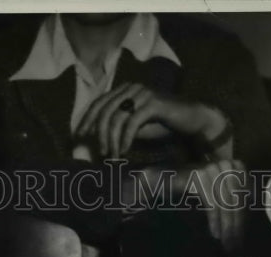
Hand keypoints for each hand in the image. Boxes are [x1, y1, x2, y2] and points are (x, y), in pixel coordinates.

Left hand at [75, 82, 227, 159]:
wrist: (191, 121)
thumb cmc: (163, 126)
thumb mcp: (135, 129)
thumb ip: (118, 130)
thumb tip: (97, 142)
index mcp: (124, 91)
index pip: (98, 103)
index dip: (87, 119)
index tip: (79, 137)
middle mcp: (131, 88)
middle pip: (104, 109)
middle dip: (98, 132)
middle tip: (99, 152)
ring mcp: (142, 93)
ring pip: (116, 116)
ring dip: (111, 139)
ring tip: (111, 155)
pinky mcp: (152, 103)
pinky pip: (131, 122)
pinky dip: (124, 139)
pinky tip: (123, 151)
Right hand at [171, 159, 246, 252]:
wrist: (167, 178)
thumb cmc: (196, 188)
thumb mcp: (220, 193)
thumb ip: (234, 201)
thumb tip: (247, 222)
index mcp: (236, 166)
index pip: (245, 196)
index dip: (244, 218)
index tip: (241, 237)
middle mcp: (226, 165)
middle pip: (236, 201)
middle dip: (235, 225)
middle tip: (233, 243)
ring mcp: (213, 170)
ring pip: (225, 204)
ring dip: (226, 226)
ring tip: (224, 241)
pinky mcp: (200, 178)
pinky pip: (212, 204)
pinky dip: (215, 220)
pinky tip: (215, 233)